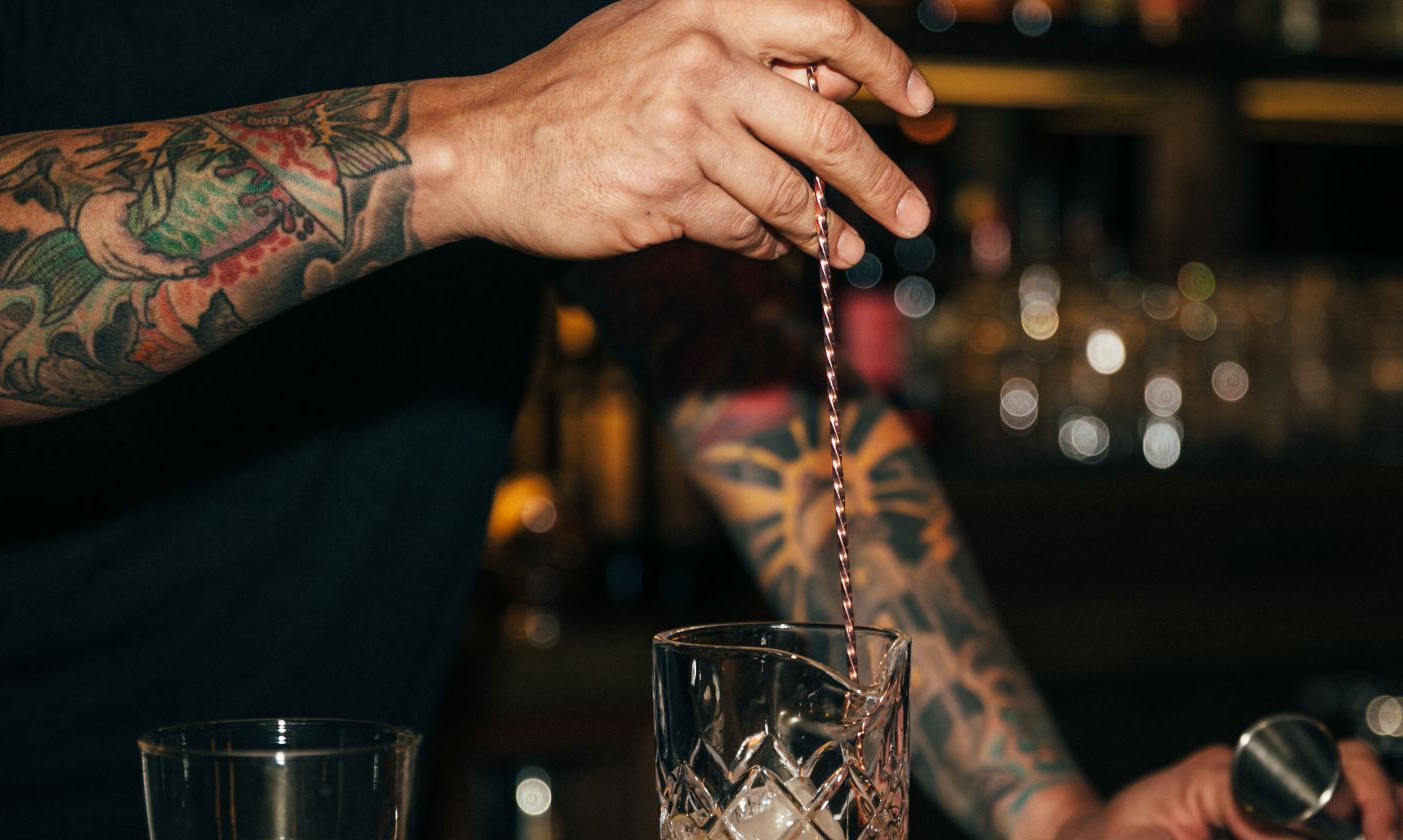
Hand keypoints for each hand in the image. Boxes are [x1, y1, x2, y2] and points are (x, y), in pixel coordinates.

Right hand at [408, 0, 931, 262]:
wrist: (484, 144)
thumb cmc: (576, 91)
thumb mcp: (658, 34)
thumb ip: (746, 47)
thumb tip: (841, 77)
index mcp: (709, 1)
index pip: (830, 22)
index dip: (887, 65)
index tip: (919, 103)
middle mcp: (703, 52)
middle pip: (828, 122)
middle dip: (881, 178)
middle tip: (913, 213)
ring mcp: (687, 124)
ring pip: (791, 189)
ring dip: (829, 230)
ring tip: (850, 251)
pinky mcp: (669, 190)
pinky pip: (746, 228)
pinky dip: (770, 245)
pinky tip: (778, 252)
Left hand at [1031, 742, 1402, 839]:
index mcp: (1211, 778)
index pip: (1281, 819)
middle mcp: (1240, 774)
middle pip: (1326, 768)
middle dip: (1370, 811)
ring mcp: (1254, 789)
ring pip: (1336, 777)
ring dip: (1381, 807)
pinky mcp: (1262, 812)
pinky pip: (1325, 802)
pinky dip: (1366, 815)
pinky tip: (1397, 832)